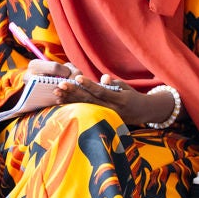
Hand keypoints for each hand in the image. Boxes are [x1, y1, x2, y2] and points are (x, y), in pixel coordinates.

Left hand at [57, 72, 173, 125]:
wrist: (141, 113)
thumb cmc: (132, 96)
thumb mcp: (126, 87)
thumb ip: (114, 83)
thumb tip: (103, 78)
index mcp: (119, 100)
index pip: (101, 91)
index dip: (89, 85)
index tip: (77, 77)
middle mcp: (111, 110)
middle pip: (89, 101)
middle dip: (74, 93)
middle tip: (60, 85)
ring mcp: (105, 117)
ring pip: (85, 108)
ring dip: (70, 101)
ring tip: (57, 94)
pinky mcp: (100, 120)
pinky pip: (84, 113)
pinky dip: (72, 108)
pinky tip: (61, 103)